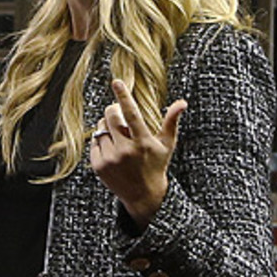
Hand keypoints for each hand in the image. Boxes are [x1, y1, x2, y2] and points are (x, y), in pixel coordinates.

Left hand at [90, 78, 186, 229]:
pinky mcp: (98, 165)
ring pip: (100, 128)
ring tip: (119, 139)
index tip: (116, 81)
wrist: (143, 195)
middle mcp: (125, 150)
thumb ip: (171, 122)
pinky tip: (113, 151)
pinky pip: (94, 141)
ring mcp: (110, 158)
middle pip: (110, 116)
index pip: (131, 114)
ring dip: (108, 127)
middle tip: (121, 117)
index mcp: (143, 142)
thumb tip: (182, 102)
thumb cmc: (156, 165)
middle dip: (114, 111)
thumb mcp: (167, 145)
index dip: (123, 96)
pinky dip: (102, 141)